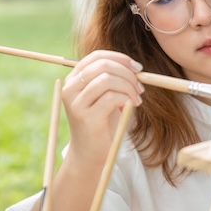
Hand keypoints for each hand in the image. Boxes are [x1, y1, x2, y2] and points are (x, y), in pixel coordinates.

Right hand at [61, 50, 144, 166]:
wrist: (89, 154)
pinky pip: (112, 97)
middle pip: (102, 65)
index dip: (119, 58)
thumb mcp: (105, 96)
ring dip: (129, 86)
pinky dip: (127, 99)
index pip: (96, 56)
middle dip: (127, 72)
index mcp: (74, 79)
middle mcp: (70, 88)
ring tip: (137, 98)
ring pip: (107, 79)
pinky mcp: (86, 117)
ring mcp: (76, 102)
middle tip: (140, 85)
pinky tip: (131, 107)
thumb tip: (134, 66)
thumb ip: (112, 79)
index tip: (137, 68)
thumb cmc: (101, 123)